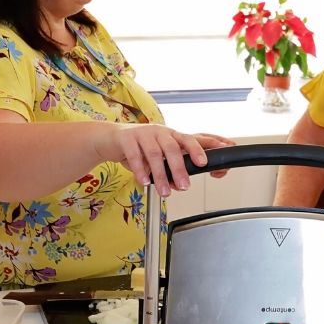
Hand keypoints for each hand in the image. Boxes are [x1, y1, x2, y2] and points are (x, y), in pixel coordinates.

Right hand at [94, 125, 233, 196]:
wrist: (111, 139)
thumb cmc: (140, 148)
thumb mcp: (158, 157)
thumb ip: (170, 170)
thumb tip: (180, 185)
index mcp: (172, 136)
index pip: (192, 139)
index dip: (204, 147)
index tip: (212, 159)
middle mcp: (161, 132)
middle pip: (174, 148)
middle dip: (181, 168)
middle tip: (186, 186)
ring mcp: (144, 134)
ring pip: (155, 154)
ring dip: (161, 174)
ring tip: (165, 191)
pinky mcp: (127, 139)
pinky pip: (135, 155)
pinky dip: (140, 170)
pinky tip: (144, 182)